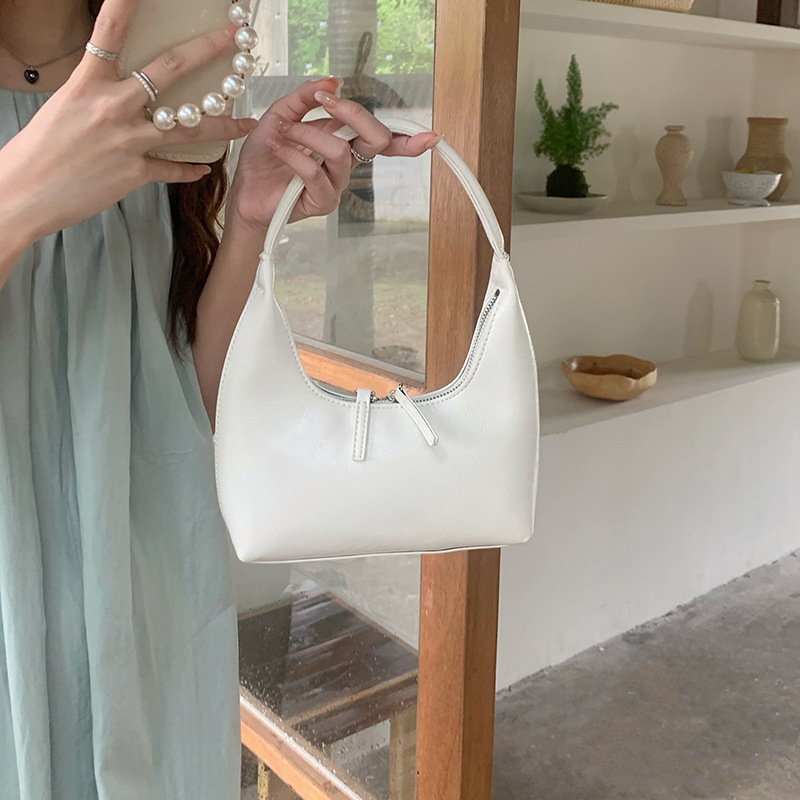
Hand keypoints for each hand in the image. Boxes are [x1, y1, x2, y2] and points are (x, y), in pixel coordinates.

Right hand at [0, 0, 258, 251]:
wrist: (25, 192)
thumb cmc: (39, 150)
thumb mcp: (65, 107)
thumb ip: (99, 95)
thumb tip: (124, 91)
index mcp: (88, 83)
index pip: (109, 33)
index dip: (124, 6)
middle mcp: (112, 106)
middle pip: (168, 71)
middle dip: (206, 50)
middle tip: (234, 39)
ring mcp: (127, 140)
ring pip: (187, 127)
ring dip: (223, 125)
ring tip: (247, 123)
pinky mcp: (134, 172)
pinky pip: (172, 169)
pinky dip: (189, 170)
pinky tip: (204, 168)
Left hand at [227, 77, 440, 233]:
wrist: (244, 191)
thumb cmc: (264, 158)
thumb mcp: (280, 115)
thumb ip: (305, 97)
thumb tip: (333, 81)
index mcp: (341, 143)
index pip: (382, 141)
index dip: (408, 141)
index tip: (431, 137)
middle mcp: (344, 165)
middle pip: (375, 140)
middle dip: (353, 113)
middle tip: (324, 102)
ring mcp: (335, 185)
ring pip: (340, 151)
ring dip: (308, 133)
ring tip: (283, 133)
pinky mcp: (321, 202)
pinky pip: (315, 173)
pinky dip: (294, 154)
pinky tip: (279, 148)